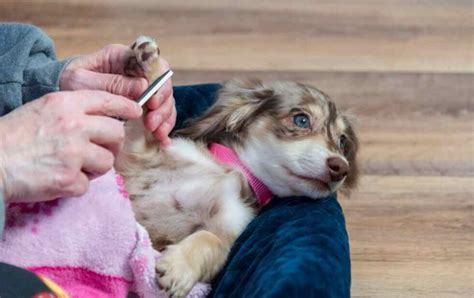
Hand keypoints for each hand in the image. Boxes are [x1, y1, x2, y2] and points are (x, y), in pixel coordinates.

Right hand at [0, 90, 140, 202]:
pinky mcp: (69, 179)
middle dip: (112, 144)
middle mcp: (74, 125)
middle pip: (117, 133)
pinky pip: (88, 185)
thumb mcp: (42, 109)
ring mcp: (73, 153)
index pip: (107, 100)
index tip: (136, 111)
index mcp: (66, 104)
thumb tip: (104, 119)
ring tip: (72, 166)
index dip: (126, 106)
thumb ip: (74, 111)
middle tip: (99, 150)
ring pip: (107, 162)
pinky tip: (58, 179)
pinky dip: (76, 186)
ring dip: (95, 167)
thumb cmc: (13, 136)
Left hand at [60, 44, 175, 144]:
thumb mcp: (82, 81)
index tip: (152, 103)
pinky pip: (160, 114)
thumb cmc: (67, 83)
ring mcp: (142, 89)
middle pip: (164, 84)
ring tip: (156, 133)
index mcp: (124, 58)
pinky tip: (162, 140)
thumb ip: (111, 83)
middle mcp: (137, 72)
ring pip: (165, 101)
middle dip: (162, 105)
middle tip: (151, 124)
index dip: (159, 83)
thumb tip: (143, 87)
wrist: (60, 98)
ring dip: (165, 118)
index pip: (154, 64)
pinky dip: (164, 126)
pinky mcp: (142, 106)